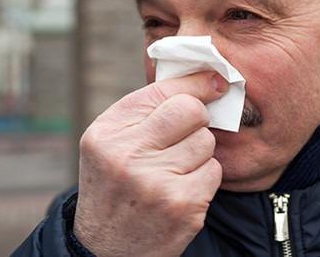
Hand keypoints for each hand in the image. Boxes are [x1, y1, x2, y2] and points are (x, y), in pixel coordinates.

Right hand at [73, 72, 228, 256]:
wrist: (105, 249)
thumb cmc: (114, 186)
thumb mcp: (110, 144)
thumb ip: (146, 112)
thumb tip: (207, 80)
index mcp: (107, 133)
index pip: (163, 91)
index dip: (195, 83)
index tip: (214, 82)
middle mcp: (127, 154)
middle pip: (191, 110)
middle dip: (196, 119)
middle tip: (184, 136)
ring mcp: (156, 181)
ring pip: (206, 141)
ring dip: (198, 154)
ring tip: (173, 171)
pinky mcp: (182, 205)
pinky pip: (214, 171)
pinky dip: (204, 179)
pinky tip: (181, 190)